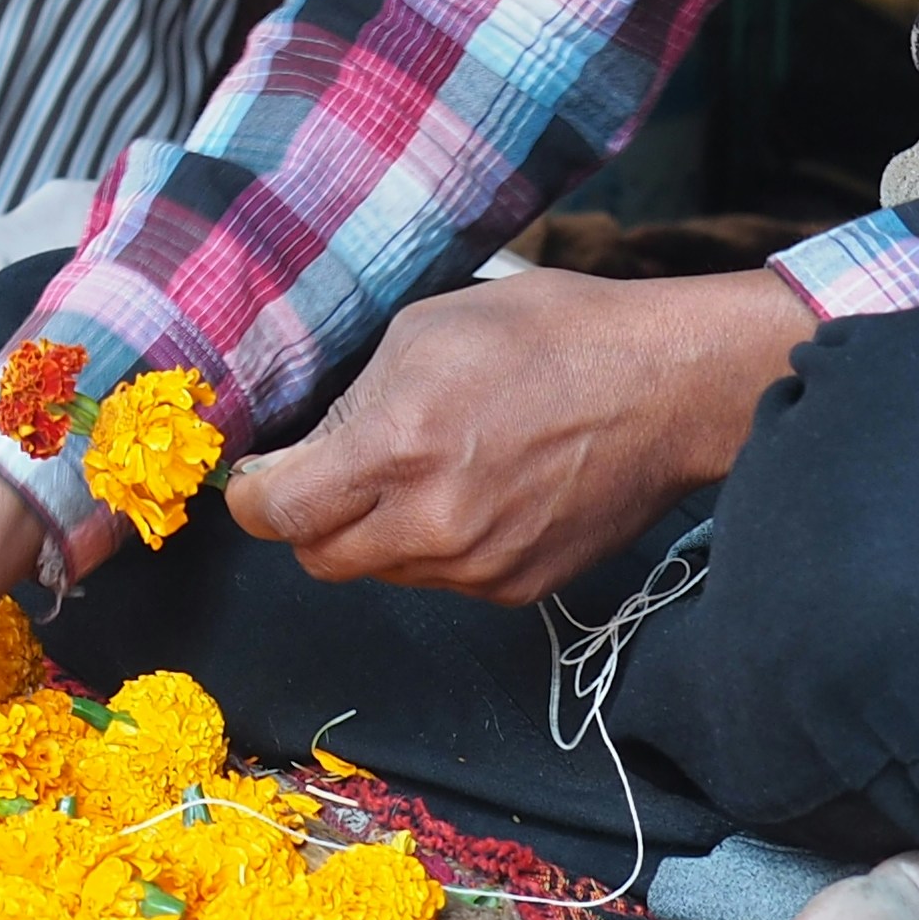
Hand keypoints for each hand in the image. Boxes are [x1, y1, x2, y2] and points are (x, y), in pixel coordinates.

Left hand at [223, 266, 816, 602]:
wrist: (664, 388)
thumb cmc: (547, 335)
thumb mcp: (425, 331)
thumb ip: (354, 402)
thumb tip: (309, 449)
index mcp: (397, 449)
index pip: (279, 515)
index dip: (254, 498)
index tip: (259, 478)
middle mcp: (430, 524)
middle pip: (320, 558)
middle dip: (309, 521)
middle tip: (329, 476)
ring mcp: (477, 567)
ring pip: (382, 573)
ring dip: (375, 533)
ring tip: (421, 471)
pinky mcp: (518, 588)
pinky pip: (443, 580)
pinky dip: (436, 546)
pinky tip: (474, 492)